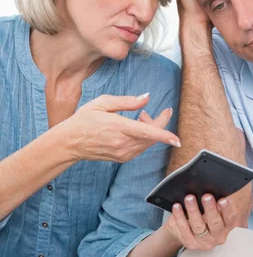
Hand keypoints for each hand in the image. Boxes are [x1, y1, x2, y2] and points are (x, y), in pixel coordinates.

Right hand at [63, 94, 179, 162]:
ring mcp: (123, 153)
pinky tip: (135, 128)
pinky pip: (141, 148)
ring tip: (141, 118)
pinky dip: (144, 138)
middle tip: (156, 111)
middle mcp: (122, 143)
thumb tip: (147, 98)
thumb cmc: (84, 120)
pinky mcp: (123, 158)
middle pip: (152, 137)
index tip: (177, 139)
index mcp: (118, 128)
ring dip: (151, 130)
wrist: (70, 143)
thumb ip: (127, 101)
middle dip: (160, 123)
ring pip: (148, 143)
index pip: (146, 132)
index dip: (164, 135)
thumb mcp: (102, 103)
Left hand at [165, 193, 236, 249]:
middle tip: (206, 196)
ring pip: (198, 226)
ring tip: (189, 198)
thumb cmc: (203, 216)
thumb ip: (215, 202)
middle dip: (210, 209)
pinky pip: (184, 229)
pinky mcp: (190, 243)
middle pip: (215, 223)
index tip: (223, 199)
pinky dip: (180, 216)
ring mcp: (204, 242)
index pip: (230, 218)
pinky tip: (177, 206)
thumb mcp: (212, 209)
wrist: (186, 231)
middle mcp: (218, 236)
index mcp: (227, 226)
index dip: (227, 209)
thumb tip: (214, 189)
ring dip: (193, 210)